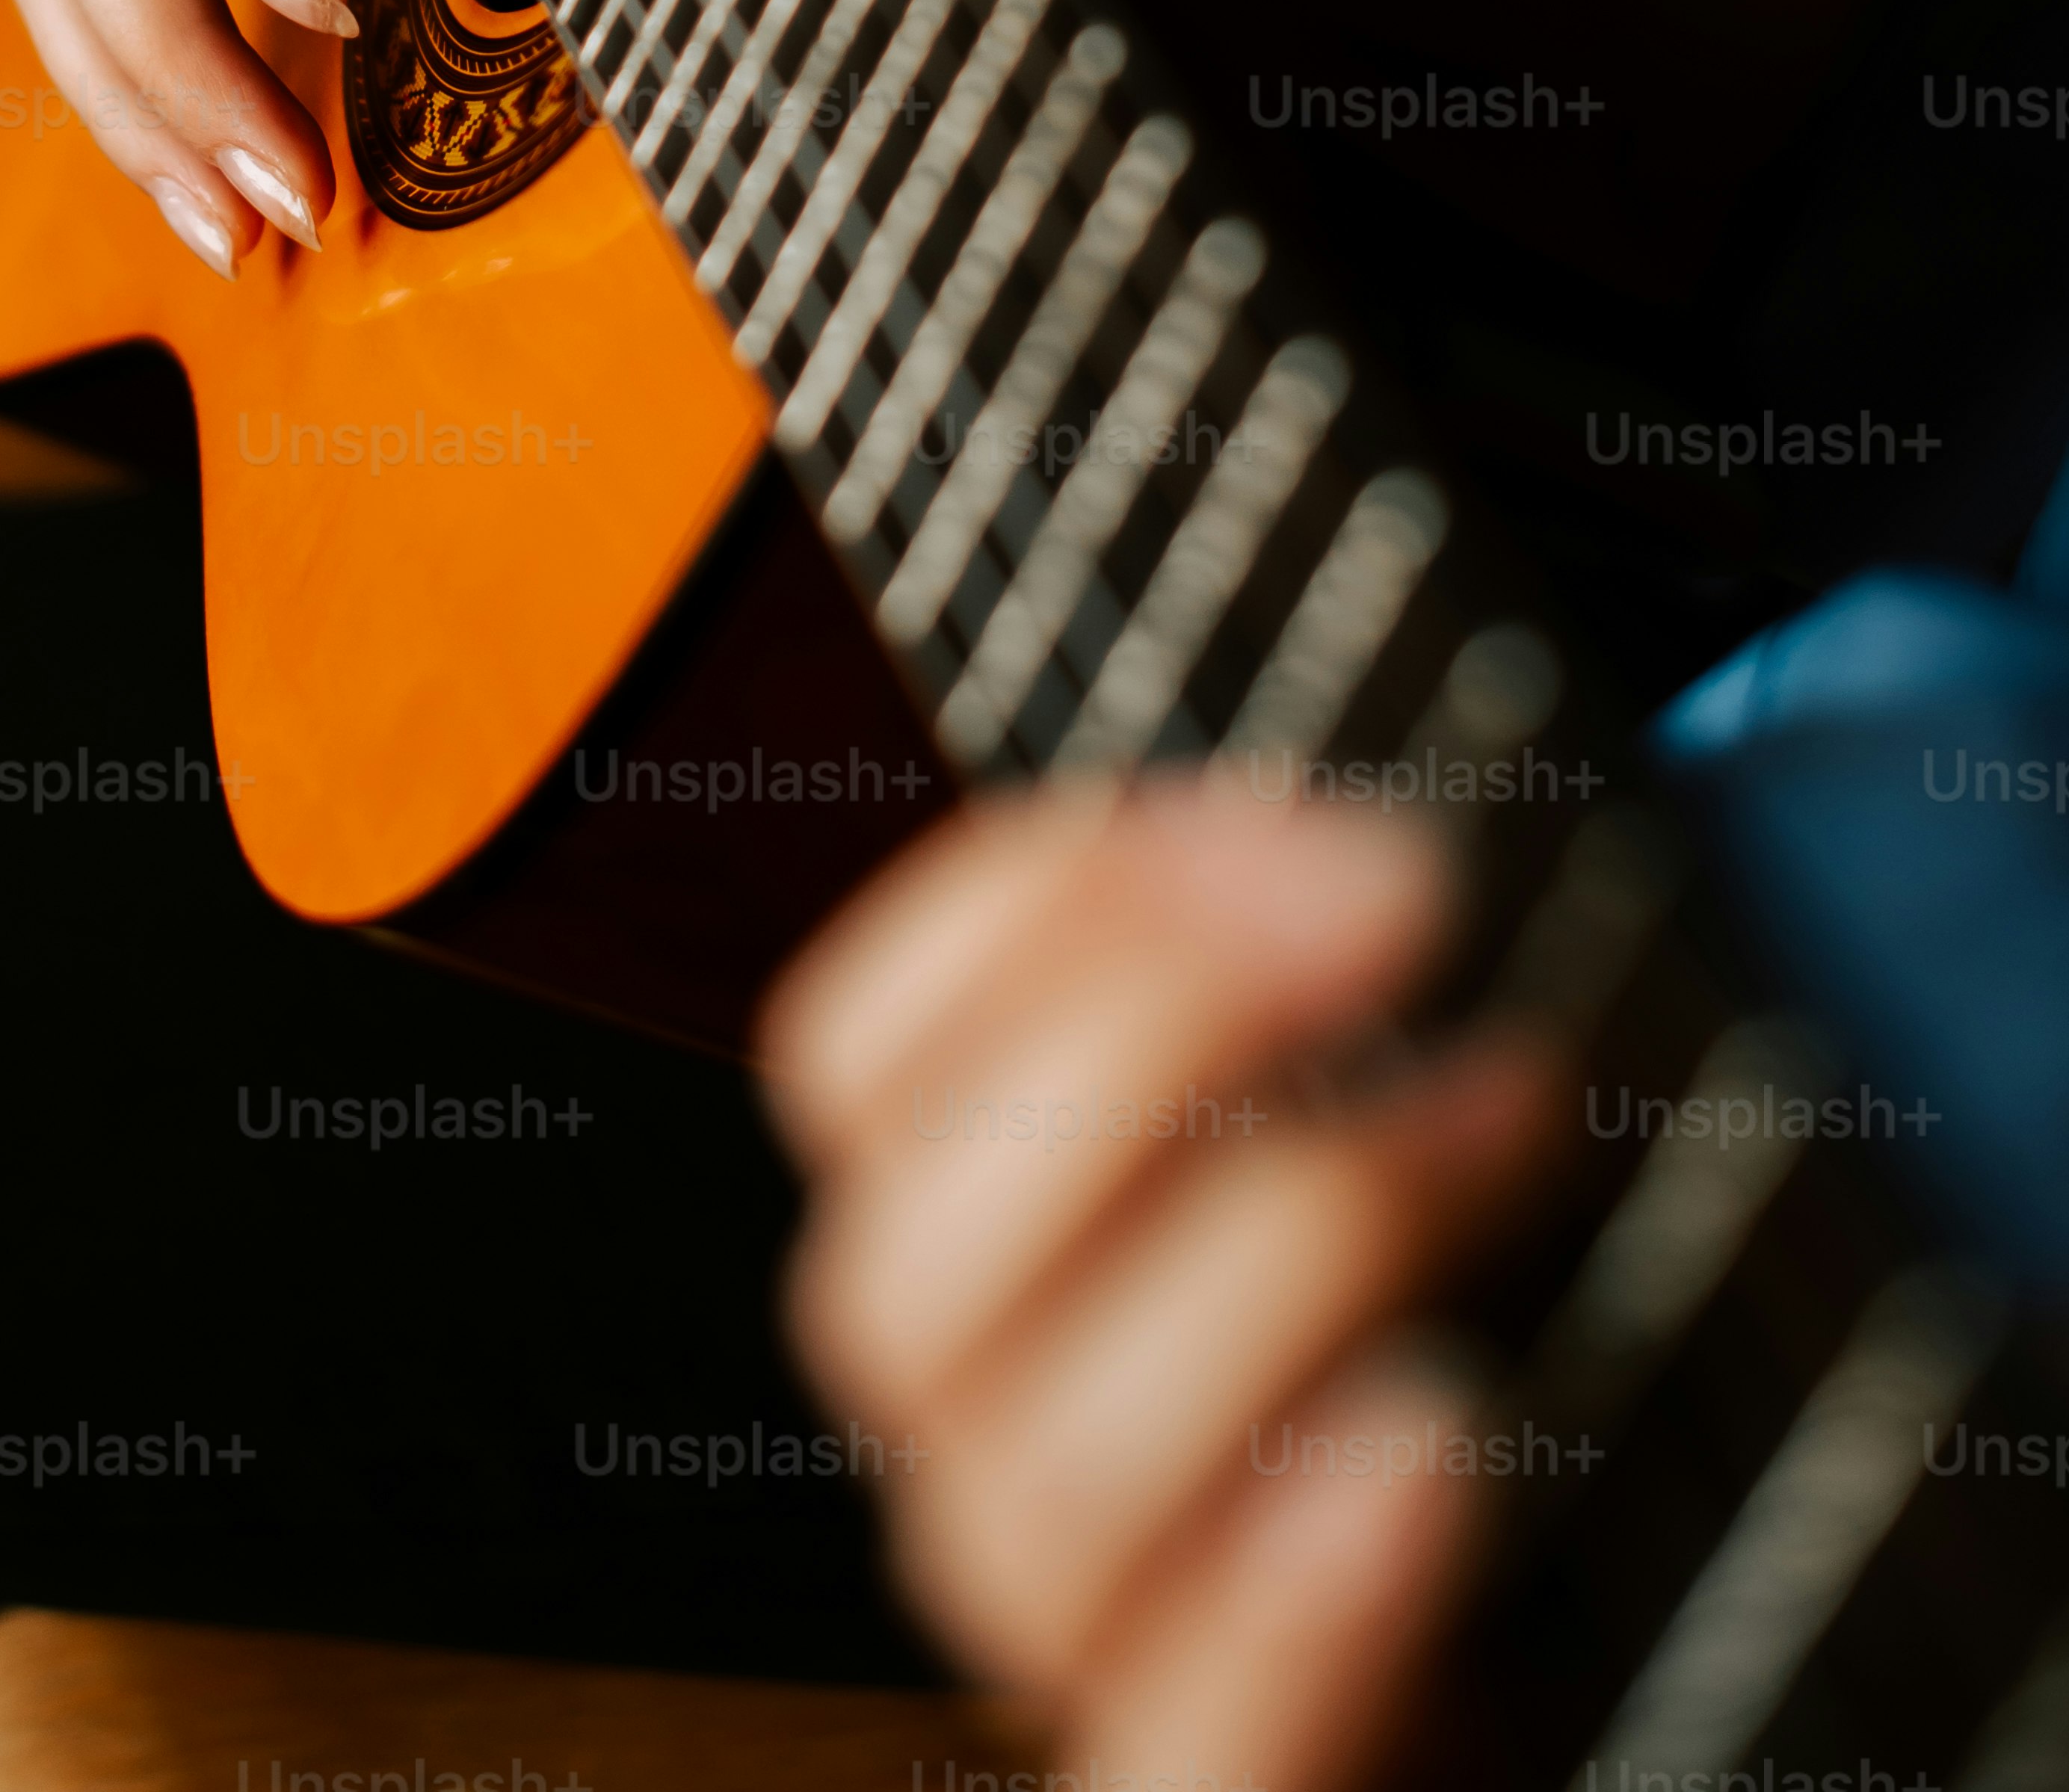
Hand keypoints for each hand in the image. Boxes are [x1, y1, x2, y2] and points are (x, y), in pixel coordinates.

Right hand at [762, 780, 1565, 1791]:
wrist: (1644, 1685)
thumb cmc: (1542, 1380)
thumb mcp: (1422, 1140)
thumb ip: (1330, 1004)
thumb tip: (1361, 839)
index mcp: (1000, 1266)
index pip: (853, 1072)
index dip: (1015, 906)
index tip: (1261, 803)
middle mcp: (1003, 1468)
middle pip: (900, 1285)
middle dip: (1136, 1031)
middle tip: (1401, 892)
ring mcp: (1116, 1665)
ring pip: (1023, 1505)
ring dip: (1264, 1262)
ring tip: (1501, 1122)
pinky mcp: (1237, 1791)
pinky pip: (1172, 1767)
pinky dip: (1278, 1610)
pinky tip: (1423, 1447)